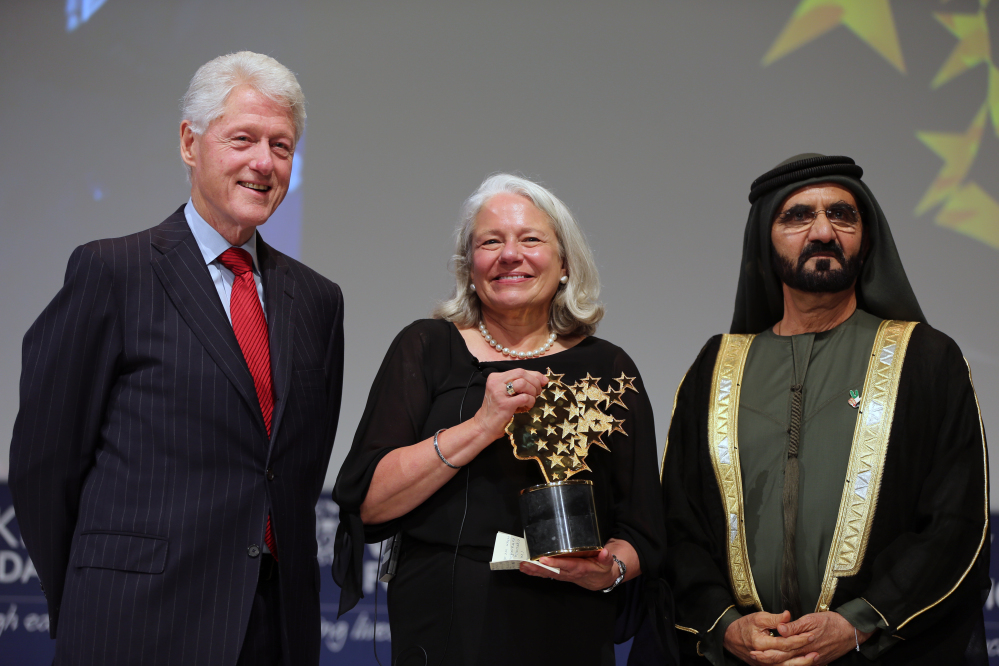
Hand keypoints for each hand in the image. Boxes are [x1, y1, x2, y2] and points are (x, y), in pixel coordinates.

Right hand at [472, 369, 546, 439]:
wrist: (484, 426)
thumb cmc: (498, 410)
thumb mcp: (506, 393)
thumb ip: (520, 384)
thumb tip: (543, 379)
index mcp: (495, 377)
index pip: (519, 370)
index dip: (535, 375)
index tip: (543, 382)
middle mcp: (495, 382)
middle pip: (521, 373)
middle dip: (535, 382)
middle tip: (538, 392)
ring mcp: (498, 393)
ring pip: (523, 383)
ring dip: (532, 391)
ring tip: (531, 400)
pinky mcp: (504, 404)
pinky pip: (524, 397)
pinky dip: (530, 401)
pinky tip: (526, 407)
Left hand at [518, 547, 617, 590]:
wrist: (600, 580)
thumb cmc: (602, 569)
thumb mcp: (607, 564)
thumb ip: (606, 558)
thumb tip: (605, 552)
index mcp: (580, 569)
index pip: (566, 566)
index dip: (555, 563)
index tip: (544, 559)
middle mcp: (570, 573)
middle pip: (552, 571)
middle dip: (539, 568)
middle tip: (527, 563)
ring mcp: (564, 575)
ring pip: (547, 574)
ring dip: (534, 570)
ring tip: (523, 566)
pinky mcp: (560, 575)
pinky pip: (547, 574)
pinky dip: (535, 572)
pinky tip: (526, 569)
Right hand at [723, 611, 814, 664]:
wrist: (730, 637)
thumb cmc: (744, 626)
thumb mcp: (758, 617)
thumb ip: (775, 618)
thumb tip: (788, 616)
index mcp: (761, 644)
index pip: (784, 644)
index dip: (798, 640)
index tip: (810, 634)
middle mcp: (763, 657)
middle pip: (787, 658)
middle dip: (803, 654)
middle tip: (816, 649)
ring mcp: (764, 664)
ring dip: (801, 664)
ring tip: (814, 658)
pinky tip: (803, 663)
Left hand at [749, 612, 870, 664]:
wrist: (851, 631)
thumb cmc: (832, 623)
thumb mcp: (812, 619)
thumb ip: (795, 626)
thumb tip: (780, 628)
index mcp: (803, 644)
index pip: (781, 650)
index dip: (767, 651)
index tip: (754, 649)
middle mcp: (807, 655)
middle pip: (784, 660)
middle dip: (768, 659)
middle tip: (754, 656)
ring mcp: (813, 660)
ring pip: (793, 665)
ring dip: (778, 662)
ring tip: (764, 659)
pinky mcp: (818, 661)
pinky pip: (802, 665)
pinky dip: (792, 664)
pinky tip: (783, 662)